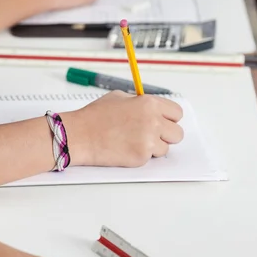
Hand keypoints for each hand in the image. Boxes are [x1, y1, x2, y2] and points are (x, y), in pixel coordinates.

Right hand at [62, 91, 183, 166]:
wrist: (79, 135)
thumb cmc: (95, 116)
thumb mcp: (120, 98)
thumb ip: (141, 103)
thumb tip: (154, 109)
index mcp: (150, 104)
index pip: (177, 113)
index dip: (169, 118)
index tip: (162, 122)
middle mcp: (153, 121)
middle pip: (177, 133)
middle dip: (166, 135)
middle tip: (151, 135)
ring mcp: (148, 141)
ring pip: (165, 148)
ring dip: (153, 147)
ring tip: (133, 141)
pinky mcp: (141, 157)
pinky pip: (150, 158)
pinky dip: (140, 155)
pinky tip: (125, 148)